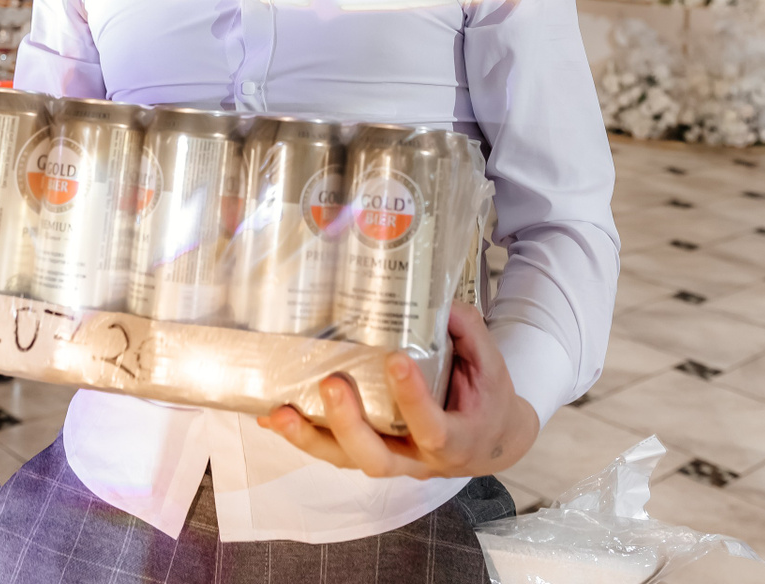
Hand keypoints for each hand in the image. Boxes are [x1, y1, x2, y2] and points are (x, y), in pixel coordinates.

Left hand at [256, 303, 538, 479]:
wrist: (488, 439)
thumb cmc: (486, 400)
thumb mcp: (492, 367)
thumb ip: (469, 333)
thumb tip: (440, 303)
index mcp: (455, 441)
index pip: (433, 428)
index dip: (414, 399)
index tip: (397, 359)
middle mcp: (418, 460)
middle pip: (377, 458)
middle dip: (349, 424)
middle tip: (331, 383)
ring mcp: (390, 461)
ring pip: (346, 460)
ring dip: (310, 438)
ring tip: (278, 412)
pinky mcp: (367, 453)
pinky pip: (332, 452)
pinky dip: (302, 435)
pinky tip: (272, 415)